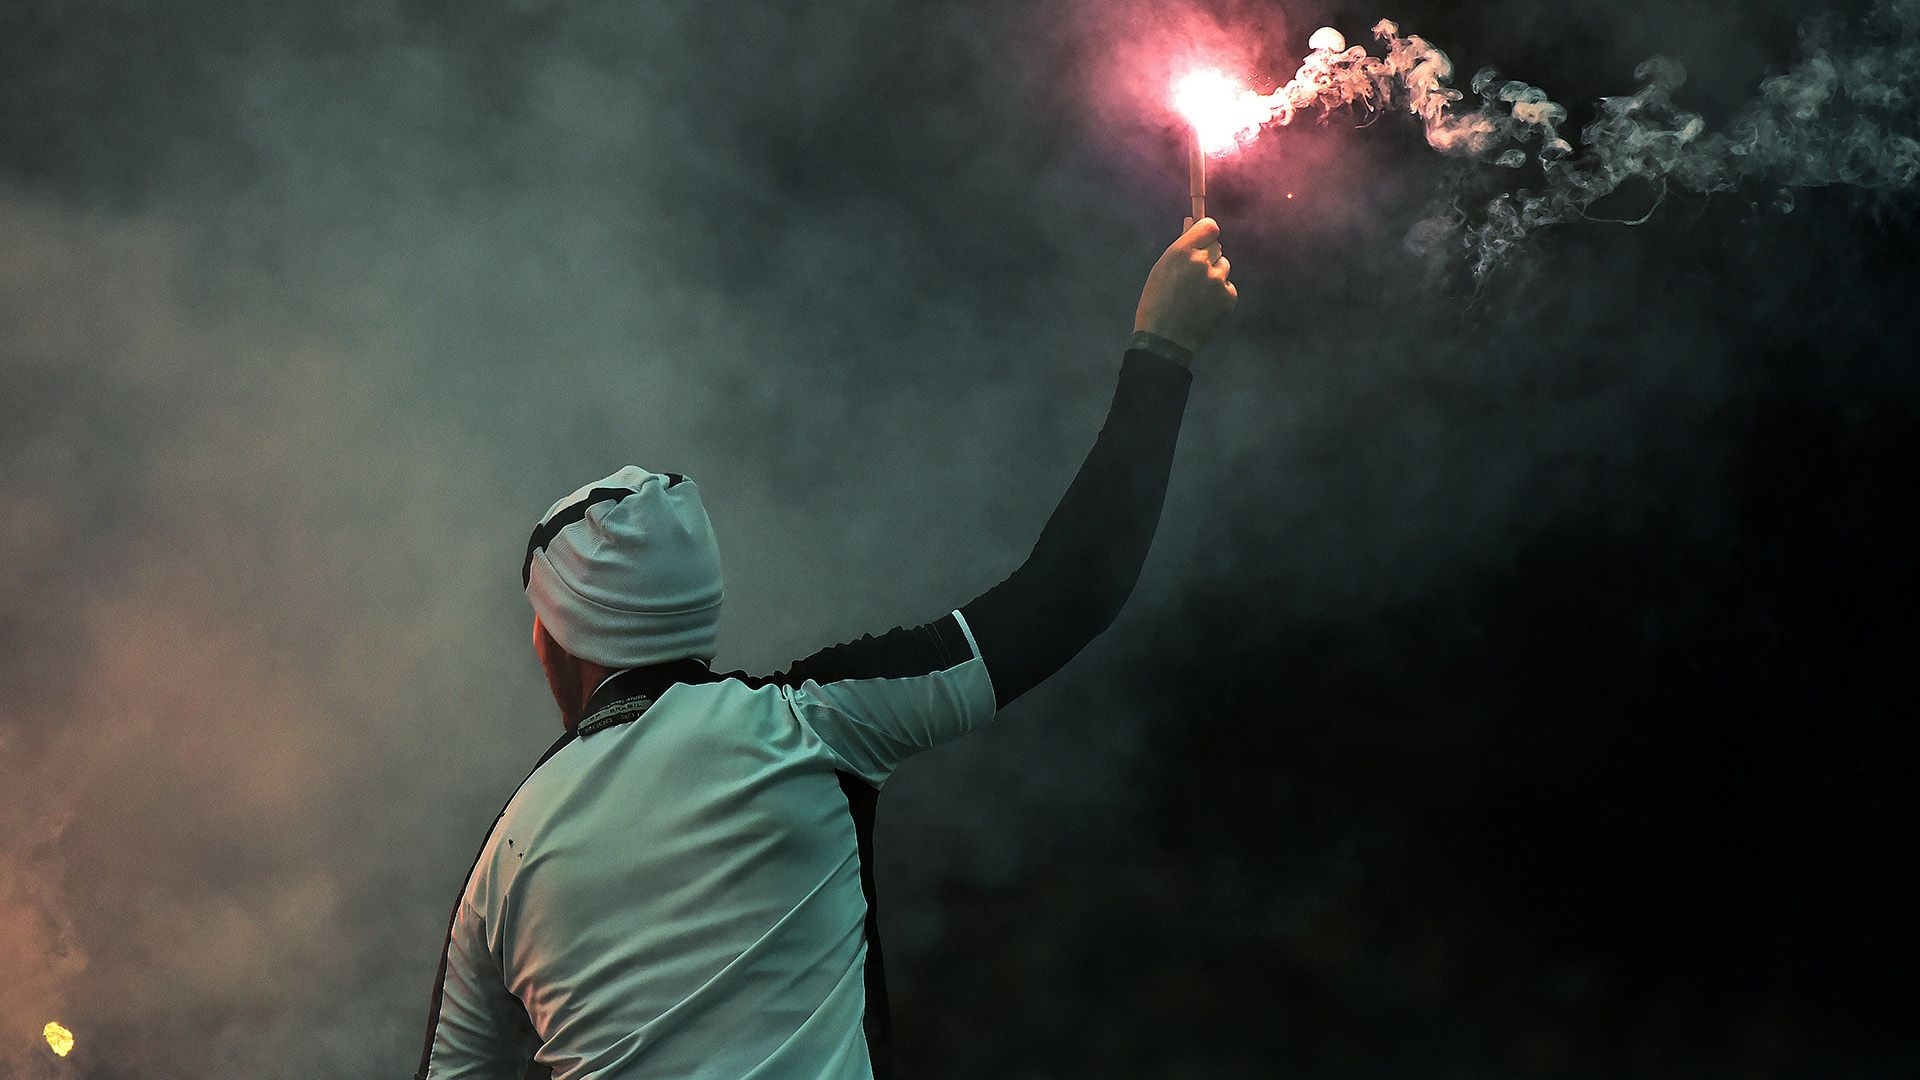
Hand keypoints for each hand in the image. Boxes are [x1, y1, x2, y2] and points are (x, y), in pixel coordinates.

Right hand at [1133, 217, 1237, 352]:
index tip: (1204, 239)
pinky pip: (1228, 287)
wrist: (1164, 339)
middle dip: (1208, 256)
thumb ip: (1181, 245)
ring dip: (1215, 275)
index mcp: (1182, 252)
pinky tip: (1204, 306)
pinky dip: (1219, 295)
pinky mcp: (1229, 297)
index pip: (1210, 226)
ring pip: (1224, 267)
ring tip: (1197, 294)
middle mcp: (1203, 262)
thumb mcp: (1162, 268)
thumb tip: (1191, 222)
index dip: (1207, 232)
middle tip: (1193, 275)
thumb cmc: (1157, 302)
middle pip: (1217, 246)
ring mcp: (1218, 281)